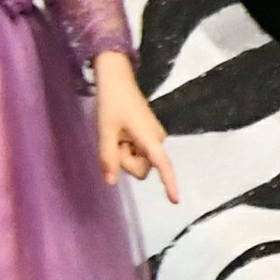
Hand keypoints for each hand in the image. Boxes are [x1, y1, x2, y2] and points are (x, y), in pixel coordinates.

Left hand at [93, 51, 179, 197]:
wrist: (116, 78)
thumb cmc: (112, 102)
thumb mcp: (105, 130)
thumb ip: (107, 157)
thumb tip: (110, 182)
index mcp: (150, 138)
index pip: (162, 165)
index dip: (169, 184)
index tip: (175, 201)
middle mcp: (157, 140)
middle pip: (142, 168)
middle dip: (125, 161)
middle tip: (114, 140)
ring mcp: (154, 138)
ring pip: (139, 162)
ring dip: (125, 154)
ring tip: (117, 134)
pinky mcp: (150, 135)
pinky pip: (139, 153)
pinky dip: (127, 148)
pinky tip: (121, 132)